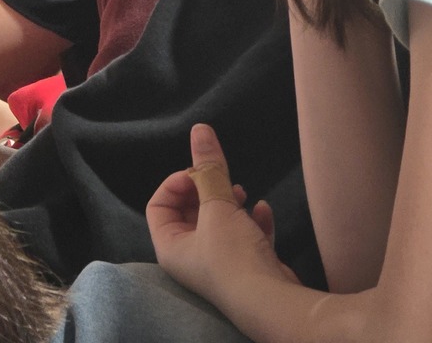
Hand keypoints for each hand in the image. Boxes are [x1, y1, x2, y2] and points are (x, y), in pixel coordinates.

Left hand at [147, 124, 296, 303]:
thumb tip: (199, 128)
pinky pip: (244, 237)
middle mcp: (191, 258)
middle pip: (189, 211)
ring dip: (230, 203)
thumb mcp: (218, 204)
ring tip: (241, 194)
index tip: (197, 172)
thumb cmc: (233, 255)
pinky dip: (251, 221)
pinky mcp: (247, 268)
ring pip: (219, 222)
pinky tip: (262, 211)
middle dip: (206, 190)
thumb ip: (209, 166)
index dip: (175, 182)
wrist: (273, 303)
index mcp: (172, 246)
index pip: (158, 205)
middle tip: (221, 180)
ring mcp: (220, 264)